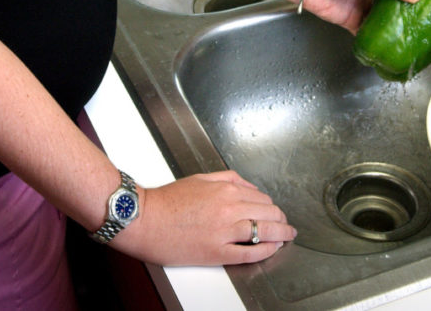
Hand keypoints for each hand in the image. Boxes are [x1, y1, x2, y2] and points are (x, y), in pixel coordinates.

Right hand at [109, 171, 296, 265]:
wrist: (144, 219)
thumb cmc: (166, 201)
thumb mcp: (200, 179)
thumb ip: (228, 179)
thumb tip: (248, 185)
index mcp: (226, 190)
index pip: (261, 198)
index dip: (271, 206)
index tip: (274, 211)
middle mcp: (229, 208)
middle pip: (268, 213)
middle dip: (281, 219)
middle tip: (285, 225)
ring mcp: (225, 231)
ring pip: (265, 231)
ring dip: (281, 234)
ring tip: (287, 236)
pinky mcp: (217, 252)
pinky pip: (250, 252)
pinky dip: (266, 250)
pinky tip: (273, 249)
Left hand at [300, 0, 420, 32]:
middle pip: (397, 2)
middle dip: (410, 10)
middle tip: (427, 20)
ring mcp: (365, 7)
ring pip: (385, 19)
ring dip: (396, 26)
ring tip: (413, 35)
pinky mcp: (355, 21)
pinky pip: (369, 32)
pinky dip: (377, 39)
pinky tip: (388, 45)